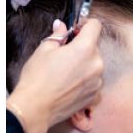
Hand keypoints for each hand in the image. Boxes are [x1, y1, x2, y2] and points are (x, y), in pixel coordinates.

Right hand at [6, 18, 102, 132]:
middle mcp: (96, 64)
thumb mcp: (44, 49)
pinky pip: (94, 81)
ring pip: (95, 64)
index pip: (95, 26)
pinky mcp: (94, 95)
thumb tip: (61, 26)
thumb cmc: (37, 78)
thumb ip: (58, 35)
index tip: (76, 29)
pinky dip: (85, 80)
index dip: (85, 24)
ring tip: (66, 71)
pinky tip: (70, 83)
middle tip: (65, 52)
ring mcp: (97, 82)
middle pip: (94, 46)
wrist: (35, 108)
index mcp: (85, 48)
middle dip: (82, 46)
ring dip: (84, 64)